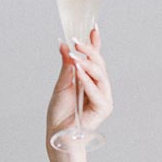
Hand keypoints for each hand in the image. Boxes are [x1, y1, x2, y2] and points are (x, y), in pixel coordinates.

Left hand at [47, 27, 112, 146]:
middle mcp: (99, 87)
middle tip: (77, 41)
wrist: (57, 133)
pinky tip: (79, 72)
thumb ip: (66, 66)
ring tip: (76, 56)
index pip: (94, 59)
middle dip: (89, 51)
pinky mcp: (104, 108)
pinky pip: (97, 91)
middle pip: (99, 64)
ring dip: (87, 64)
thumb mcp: (61, 84)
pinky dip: (87, 81)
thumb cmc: (59, 113)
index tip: (93, 28)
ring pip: (100, 75)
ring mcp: (103, 97)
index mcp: (90, 80)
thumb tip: (64, 45)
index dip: (94, 43)